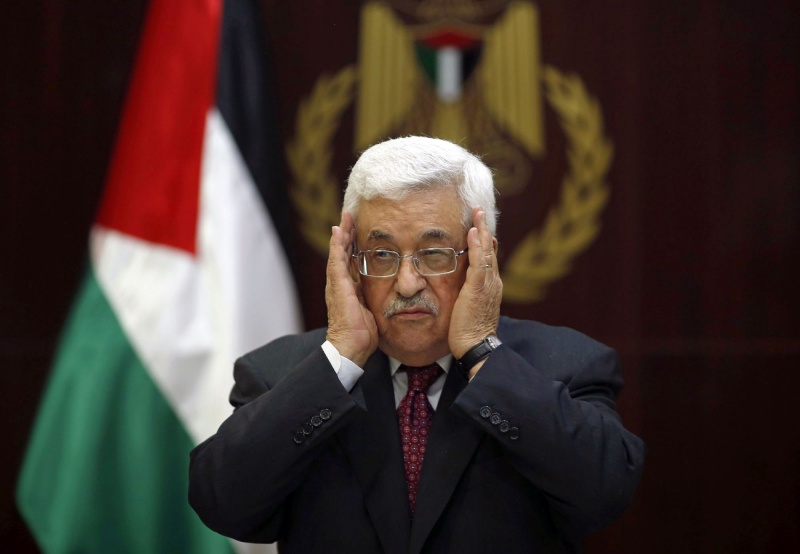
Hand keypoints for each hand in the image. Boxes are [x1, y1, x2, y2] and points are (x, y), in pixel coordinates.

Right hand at [325, 212, 378, 366]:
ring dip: (341, 235)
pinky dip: (336, 245)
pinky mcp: (337, 286)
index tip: (357, 232)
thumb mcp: (372, 310)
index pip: (350, 262)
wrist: (351, 347)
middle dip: (346, 235)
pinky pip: (336, 260)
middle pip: (342, 253)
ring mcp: (336, 284)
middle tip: (349, 217)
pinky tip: (338, 231)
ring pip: (338, 253)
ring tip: (344, 218)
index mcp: (348, 289)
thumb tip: (391, 293)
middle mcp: (339, 284)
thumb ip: (375, 298)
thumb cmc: (362, 334)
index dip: (353, 246)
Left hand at [448, 207, 502, 375]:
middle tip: (479, 211)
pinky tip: (473, 232)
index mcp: (490, 286)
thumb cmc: (469, 332)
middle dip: (484, 229)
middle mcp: (493, 282)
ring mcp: (488, 284)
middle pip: (490, 250)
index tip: (480, 227)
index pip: (488, 258)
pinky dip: (477, 245)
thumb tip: (462, 285)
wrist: (476, 346)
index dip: (485, 241)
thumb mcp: (469, 307)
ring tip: (477, 213)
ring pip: (486, 251)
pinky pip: (479, 262)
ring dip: (481, 230)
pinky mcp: (479, 288)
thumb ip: (468, 293)